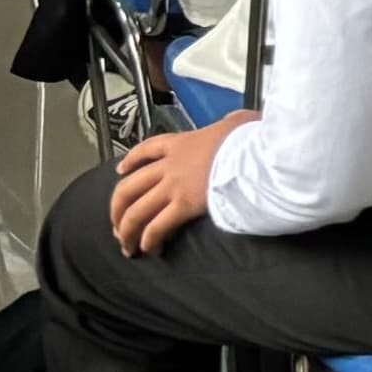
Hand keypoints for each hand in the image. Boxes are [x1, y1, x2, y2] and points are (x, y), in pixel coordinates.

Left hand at [110, 112, 251, 255]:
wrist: (254, 152)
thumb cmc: (249, 137)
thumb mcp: (238, 121)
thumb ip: (231, 122)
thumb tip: (237, 121)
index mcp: (181, 143)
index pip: (146, 149)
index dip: (130, 161)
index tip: (120, 171)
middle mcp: (170, 166)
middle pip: (129, 188)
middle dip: (117, 208)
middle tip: (117, 223)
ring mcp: (174, 187)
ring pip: (136, 211)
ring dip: (127, 231)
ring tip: (127, 246)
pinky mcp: (183, 206)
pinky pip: (157, 227)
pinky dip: (149, 240)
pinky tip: (149, 250)